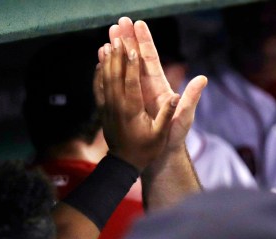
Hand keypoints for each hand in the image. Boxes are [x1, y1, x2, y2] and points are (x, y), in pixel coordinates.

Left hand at [95, 37, 177, 171]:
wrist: (124, 163)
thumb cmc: (146, 149)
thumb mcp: (161, 135)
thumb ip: (167, 115)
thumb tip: (176, 97)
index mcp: (132, 110)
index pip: (131, 83)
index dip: (132, 65)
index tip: (133, 49)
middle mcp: (117, 106)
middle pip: (115, 76)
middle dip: (118, 56)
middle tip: (119, 37)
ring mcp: (107, 108)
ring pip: (105, 79)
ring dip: (107, 60)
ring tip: (108, 43)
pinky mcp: (103, 110)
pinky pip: (98, 88)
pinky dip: (99, 73)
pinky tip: (100, 62)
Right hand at [106, 17, 207, 151]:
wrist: (160, 155)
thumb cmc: (174, 138)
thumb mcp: (184, 117)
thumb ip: (191, 98)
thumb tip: (203, 79)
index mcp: (159, 87)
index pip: (150, 59)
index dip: (144, 42)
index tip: (138, 24)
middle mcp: (146, 87)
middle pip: (135, 59)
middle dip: (127, 39)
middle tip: (118, 22)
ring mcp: (135, 95)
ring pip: (124, 68)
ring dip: (116, 52)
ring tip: (107, 36)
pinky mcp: (127, 103)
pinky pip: (116, 84)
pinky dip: (109, 70)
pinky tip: (102, 60)